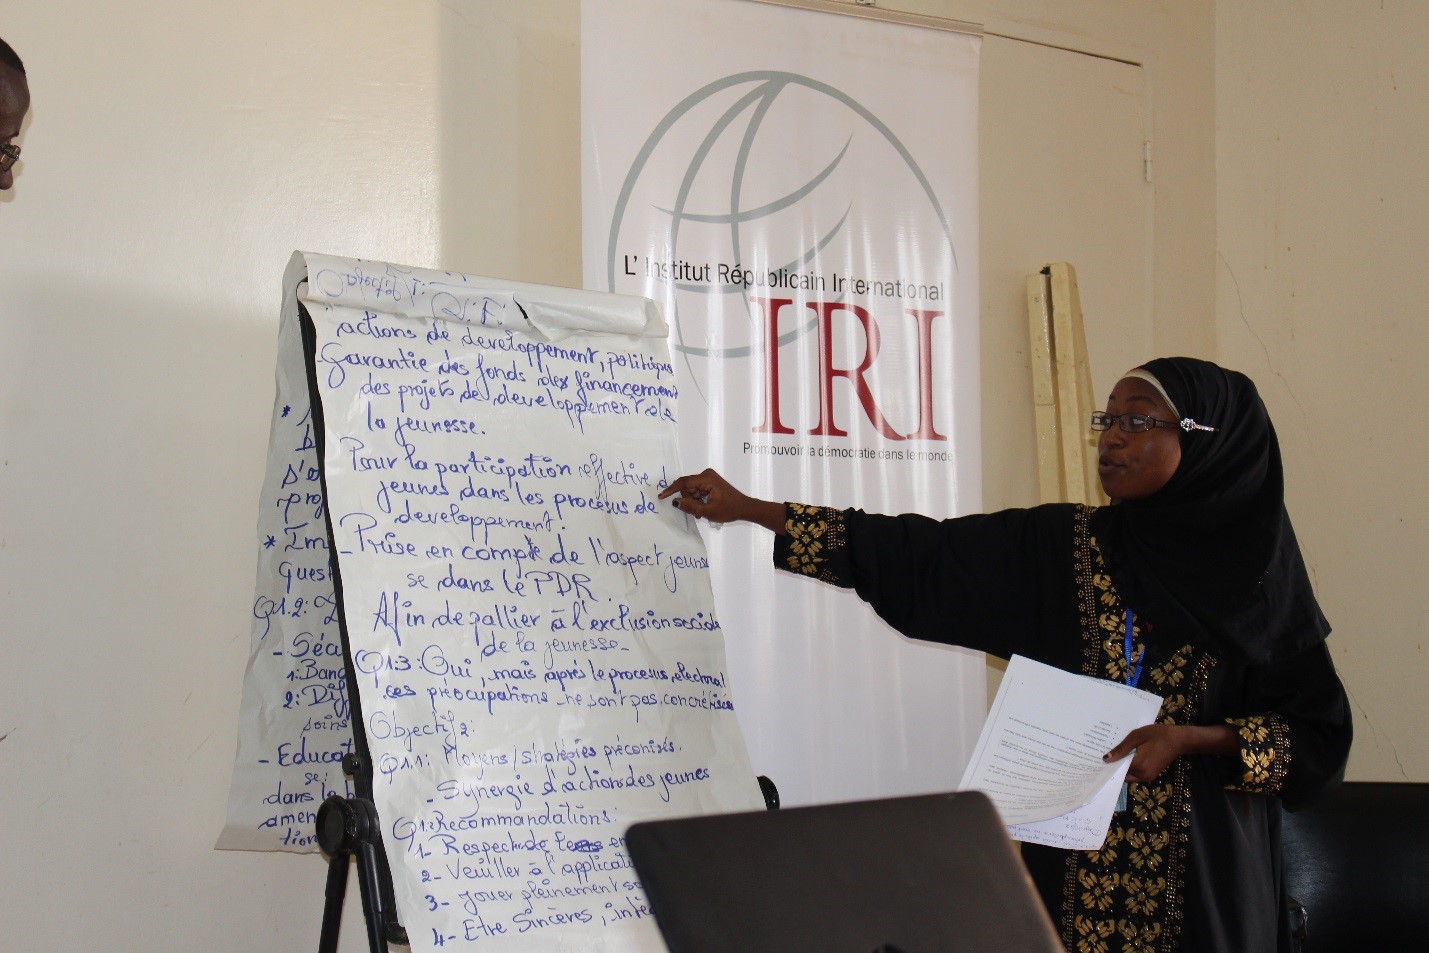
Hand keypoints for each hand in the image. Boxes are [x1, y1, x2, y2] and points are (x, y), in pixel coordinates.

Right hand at [657, 468, 783, 531]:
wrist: (745, 507)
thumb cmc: (729, 510)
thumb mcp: (708, 511)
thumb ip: (691, 507)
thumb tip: (675, 502)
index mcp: (707, 479)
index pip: (684, 483)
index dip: (672, 490)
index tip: (661, 496)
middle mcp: (706, 474)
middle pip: (687, 486)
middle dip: (688, 499)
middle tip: (698, 512)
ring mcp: (708, 477)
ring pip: (691, 489)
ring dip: (694, 501)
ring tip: (703, 511)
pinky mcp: (710, 481)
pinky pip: (696, 489)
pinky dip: (698, 499)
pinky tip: (704, 507)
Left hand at [1104, 725, 1182, 782]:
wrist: (1179, 740)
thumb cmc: (1158, 734)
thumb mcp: (1137, 737)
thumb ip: (1121, 749)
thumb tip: (1106, 759)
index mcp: (1139, 766)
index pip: (1117, 770)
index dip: (1107, 765)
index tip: (1096, 759)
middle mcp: (1143, 775)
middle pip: (1122, 775)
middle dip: (1113, 767)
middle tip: (1102, 756)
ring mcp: (1148, 777)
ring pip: (1128, 775)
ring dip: (1122, 767)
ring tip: (1112, 755)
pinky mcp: (1151, 775)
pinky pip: (1136, 774)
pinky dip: (1129, 767)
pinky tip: (1125, 756)